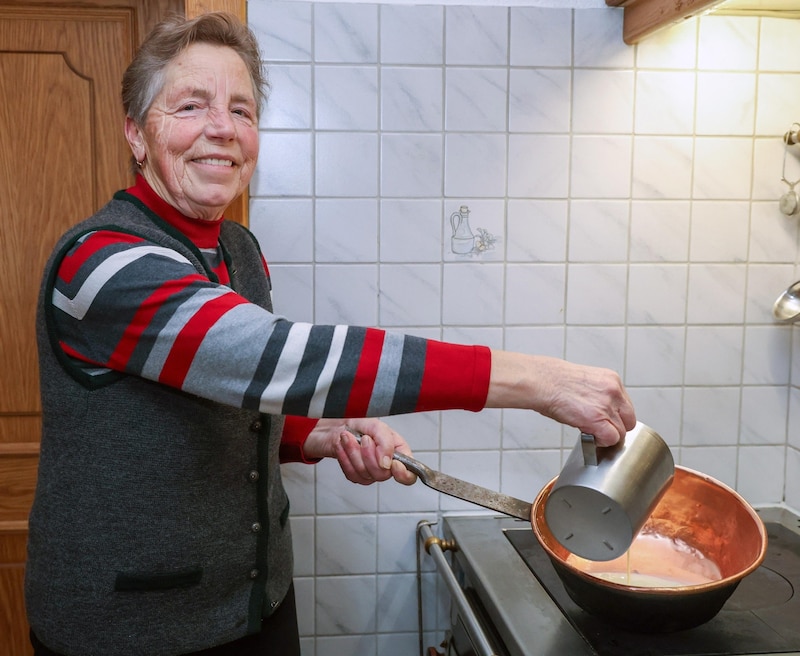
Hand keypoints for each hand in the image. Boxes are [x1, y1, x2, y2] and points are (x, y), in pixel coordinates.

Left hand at [301, 418, 416, 485]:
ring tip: (349, 437)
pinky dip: (345, 458)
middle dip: (369, 455)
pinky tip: (343, 446)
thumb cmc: (358, 422)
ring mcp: (370, 471)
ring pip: (365, 474)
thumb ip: (386, 442)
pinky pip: (352, 474)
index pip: (409, 474)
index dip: (403, 474)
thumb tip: (387, 463)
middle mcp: (386, 464)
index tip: (393, 464)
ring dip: (353, 453)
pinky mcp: (355, 475)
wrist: (335, 426)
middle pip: (383, 474)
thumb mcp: (376, 425)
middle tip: (364, 439)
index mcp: (398, 451)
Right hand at [487, 352, 635, 445]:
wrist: (542, 381)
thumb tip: (601, 410)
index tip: (608, 421)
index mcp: (611, 380)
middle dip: (616, 428)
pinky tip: (590, 437)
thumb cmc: (554, 380)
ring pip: (620, 432)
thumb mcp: (585, 381)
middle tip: (600, 429)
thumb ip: (599, 394)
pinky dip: (602, 442)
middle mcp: (613, 391)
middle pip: (629, 420)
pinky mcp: (597, 419)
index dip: (617, 417)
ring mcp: (607, 405)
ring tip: (591, 432)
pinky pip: (611, 439)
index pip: (626, 406)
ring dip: (607, 436)